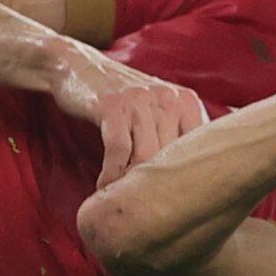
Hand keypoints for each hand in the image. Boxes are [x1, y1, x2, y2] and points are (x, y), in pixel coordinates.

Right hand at [53, 51, 209, 188]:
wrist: (77, 66)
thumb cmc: (120, 99)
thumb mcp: (156, 110)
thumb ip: (175, 136)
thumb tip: (194, 185)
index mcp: (186, 101)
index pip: (198, 150)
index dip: (185, 180)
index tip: (172, 202)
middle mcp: (168, 98)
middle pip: (170, 158)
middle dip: (155, 186)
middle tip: (143, 209)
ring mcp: (140, 100)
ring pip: (146, 156)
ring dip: (131, 184)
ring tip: (121, 200)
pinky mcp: (113, 105)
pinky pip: (119, 150)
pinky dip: (111, 173)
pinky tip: (104, 186)